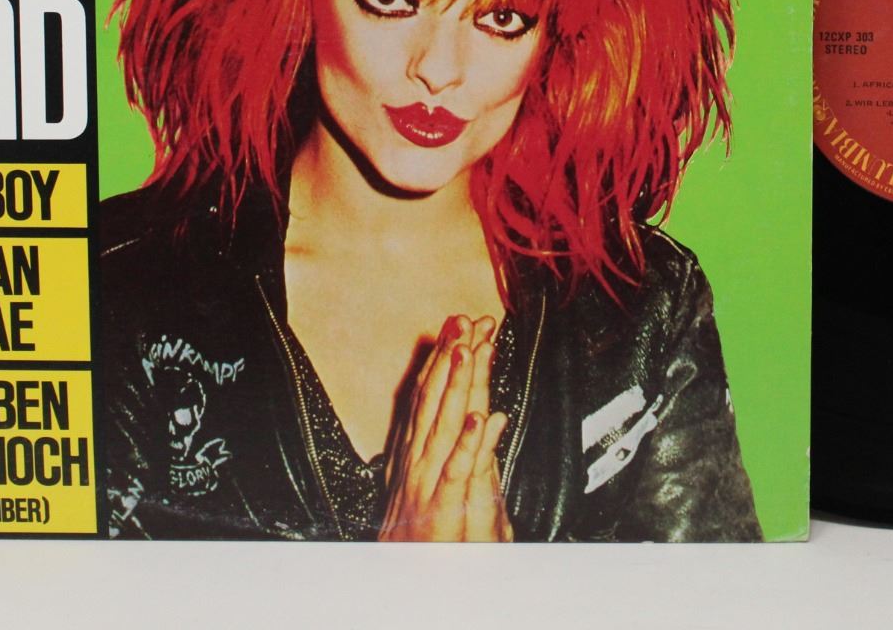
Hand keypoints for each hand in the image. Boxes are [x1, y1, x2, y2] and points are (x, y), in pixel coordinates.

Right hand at [379, 315, 512, 540]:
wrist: (405, 575)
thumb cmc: (426, 528)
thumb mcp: (443, 479)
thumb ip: (462, 444)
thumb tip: (487, 411)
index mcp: (420, 447)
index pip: (433, 393)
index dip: (447, 356)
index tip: (461, 321)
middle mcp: (420, 457)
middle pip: (436, 397)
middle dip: (451, 356)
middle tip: (464, 317)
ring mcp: (429, 480)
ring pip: (445, 424)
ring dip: (456, 385)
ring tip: (467, 349)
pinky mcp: (444, 506)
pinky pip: (459, 471)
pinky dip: (469, 444)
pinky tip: (483, 417)